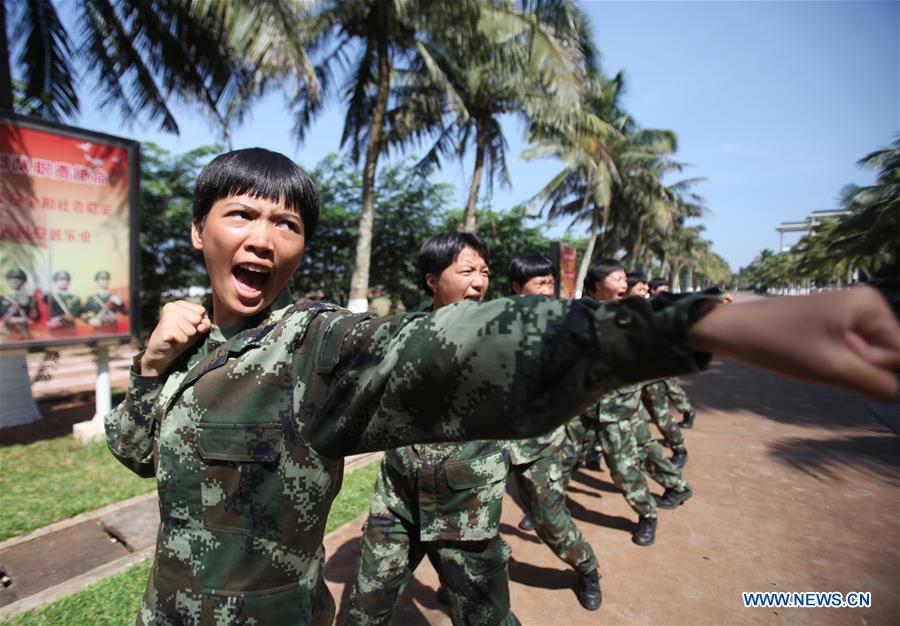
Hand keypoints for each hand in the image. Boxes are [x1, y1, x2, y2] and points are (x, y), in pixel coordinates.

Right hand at [140, 301, 210, 376]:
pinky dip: (180, 343)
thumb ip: (204, 323)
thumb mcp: (195, 329)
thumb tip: (203, 324)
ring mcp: (167, 317)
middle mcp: (171, 307)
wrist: (161, 352)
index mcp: (179, 304)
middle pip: (197, 319)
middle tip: (181, 333)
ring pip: (191, 330)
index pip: (201, 310)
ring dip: (186, 337)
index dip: (199, 322)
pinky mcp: (165, 329)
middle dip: (193, 330)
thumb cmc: (179, 338)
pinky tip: (172, 341)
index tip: (189, 327)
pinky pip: (184, 338)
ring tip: (177, 337)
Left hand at [689, 286, 899, 400]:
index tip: (838, 362)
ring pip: (868, 358)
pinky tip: (810, 357)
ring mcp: (849, 314)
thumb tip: (898, 392)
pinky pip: (850, 354)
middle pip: (887, 355)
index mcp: (871, 304)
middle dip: (860, 367)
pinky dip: (835, 364)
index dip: (874, 370)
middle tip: (822, 359)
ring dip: (846, 369)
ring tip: (813, 356)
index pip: (899, 354)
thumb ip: (877, 383)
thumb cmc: (778, 344)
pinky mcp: (833, 325)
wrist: (732, 329)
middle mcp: (865, 303)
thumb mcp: (832, 368)